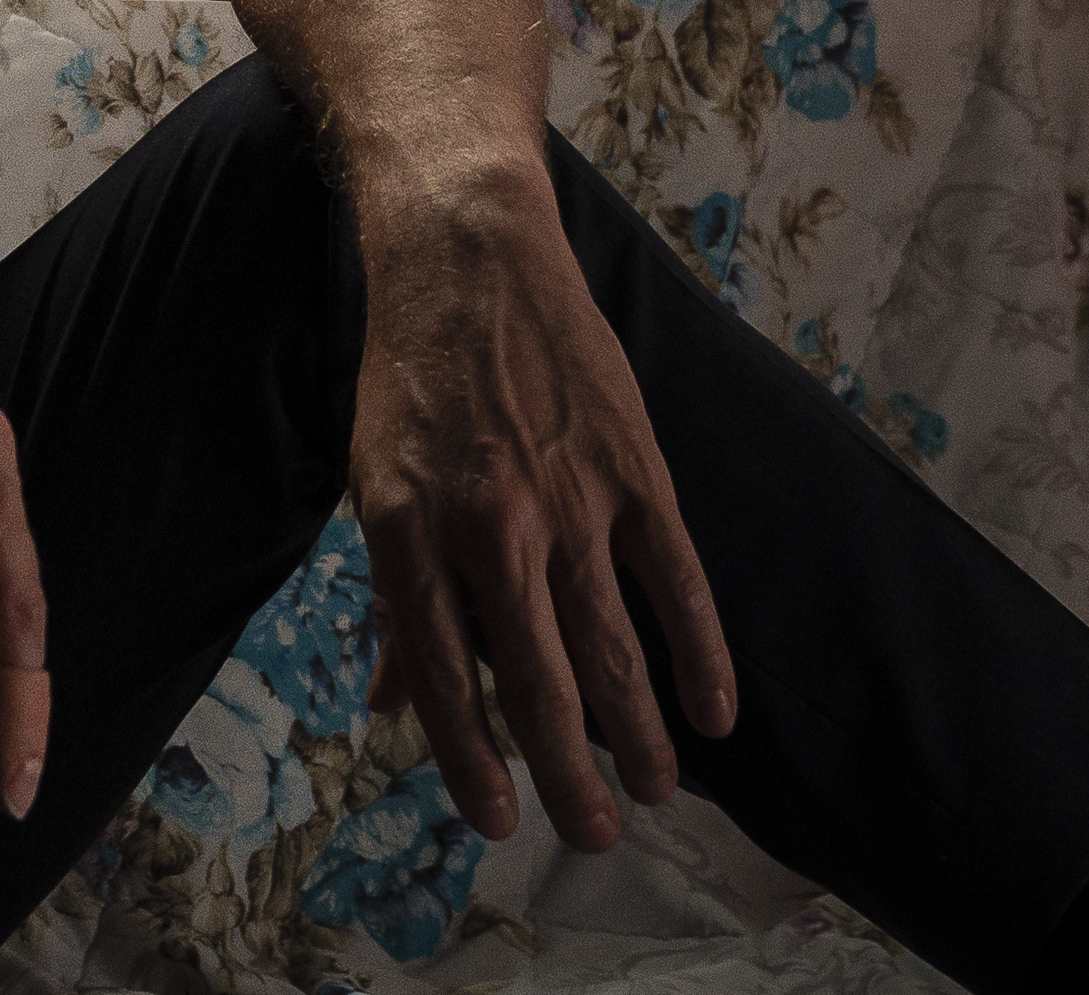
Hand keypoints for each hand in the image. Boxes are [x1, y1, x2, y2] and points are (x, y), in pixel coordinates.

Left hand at [340, 162, 736, 848]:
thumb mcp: (374, 481)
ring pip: (613, 647)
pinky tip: (714, 714)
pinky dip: (701, 654)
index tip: (499, 821)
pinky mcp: (633, 468)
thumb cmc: (411, 375)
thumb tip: (395, 701)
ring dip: (638, 736)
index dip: (470, 762)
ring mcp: (569, 497)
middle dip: (569, 775)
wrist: (467, 255)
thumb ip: (394, 595)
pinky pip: (675, 581)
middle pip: (539, 681)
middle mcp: (489, 526)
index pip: (441, 678)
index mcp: (408, 532)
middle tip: (593, 834)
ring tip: (653, 795)